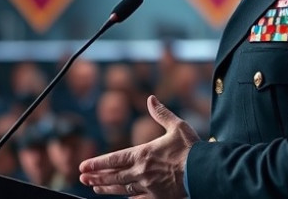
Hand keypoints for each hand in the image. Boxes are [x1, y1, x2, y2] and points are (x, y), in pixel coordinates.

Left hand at [79, 95, 198, 197]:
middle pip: (113, 176)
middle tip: (82, 178)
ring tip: (94, 189)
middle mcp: (142, 171)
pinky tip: (122, 198)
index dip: (97, 163)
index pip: (114, 159)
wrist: (205, 172)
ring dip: (106, 188)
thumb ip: (161, 113)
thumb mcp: (177, 126)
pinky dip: (128, 198)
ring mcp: (149, 186)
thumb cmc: (191, 148)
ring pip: (122, 189)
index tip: (83, 166)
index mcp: (144, 153)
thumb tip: (151, 99)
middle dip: (96, 177)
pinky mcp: (158, 197)